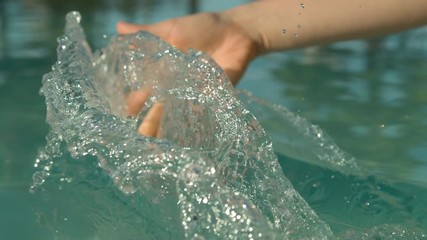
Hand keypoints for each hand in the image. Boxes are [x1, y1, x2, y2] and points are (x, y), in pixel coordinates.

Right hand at [117, 13, 259, 137]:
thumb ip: (148, 33)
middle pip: (158, 111)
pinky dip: (194, 128)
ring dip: (168, 131)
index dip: (133, 102)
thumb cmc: (202, 29)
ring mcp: (193, 97)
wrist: (235, 32)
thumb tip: (118, 26)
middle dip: (149, 124)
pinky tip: (186, 141)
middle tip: (141, 139)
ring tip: (159, 146)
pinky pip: (201, 117)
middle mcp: (175, 89)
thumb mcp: (172, 30)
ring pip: (177, 119)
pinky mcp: (212, 100)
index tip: (125, 113)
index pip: (143, 92)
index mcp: (162, 73)